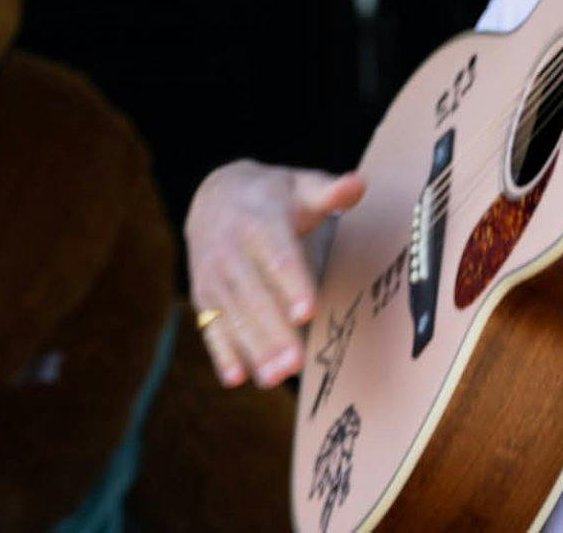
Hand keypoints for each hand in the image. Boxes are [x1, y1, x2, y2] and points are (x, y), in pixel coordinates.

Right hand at [184, 159, 365, 387]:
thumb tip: (358, 184)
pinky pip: (211, 326)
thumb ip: (329, 191)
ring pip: (232, 315)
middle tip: (294, 363)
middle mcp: (230, 250)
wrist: (214, 196)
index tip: (307, 310)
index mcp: (258, 221)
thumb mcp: (299, 186)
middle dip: (272, 330)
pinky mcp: (204, 296)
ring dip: (252, 348)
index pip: (276, 256)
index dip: (291, 283)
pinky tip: (236, 378)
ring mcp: (213, 276)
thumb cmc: (272, 197)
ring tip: (276, 377)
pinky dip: (221, 352)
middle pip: (253, 295)